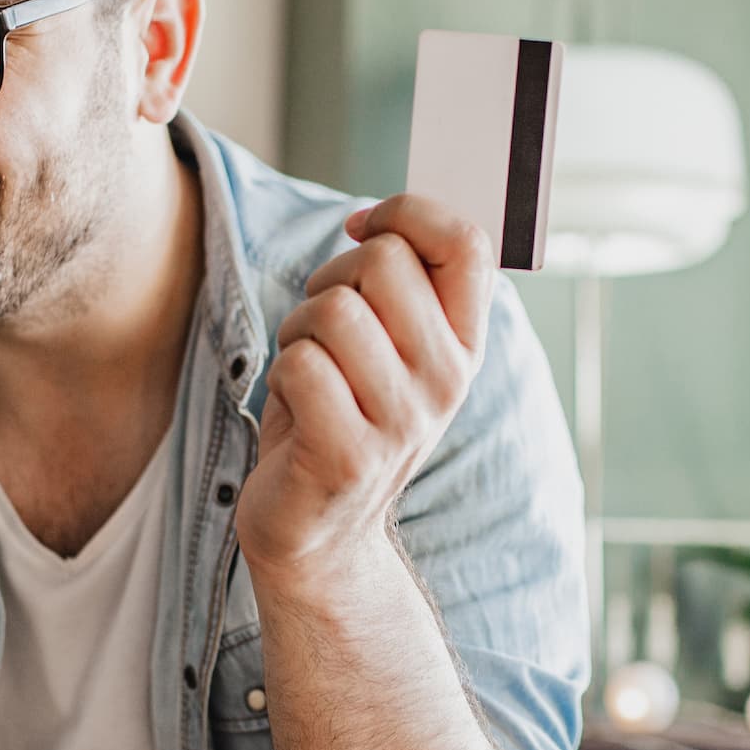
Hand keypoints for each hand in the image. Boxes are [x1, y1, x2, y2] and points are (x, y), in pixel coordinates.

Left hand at [236, 195, 492, 581]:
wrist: (318, 535)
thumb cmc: (339, 419)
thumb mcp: (388, 351)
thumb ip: (401, 289)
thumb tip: (378, 220)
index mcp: (463, 346)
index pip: (468, 245)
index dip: (408, 214)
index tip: (364, 230)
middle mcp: (447, 382)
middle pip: (385, 262)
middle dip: (332, 276)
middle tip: (323, 327)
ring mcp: (403, 422)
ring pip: (335, 310)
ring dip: (299, 330)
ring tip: (308, 372)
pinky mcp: (349, 455)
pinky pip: (301, 365)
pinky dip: (281, 376)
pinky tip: (295, 409)